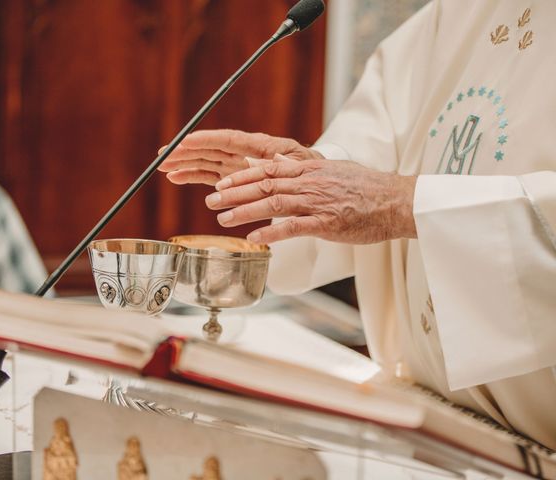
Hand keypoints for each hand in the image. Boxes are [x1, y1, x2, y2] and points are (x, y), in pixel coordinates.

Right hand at [158, 129, 321, 185]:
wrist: (309, 180)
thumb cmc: (306, 167)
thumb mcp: (298, 164)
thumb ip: (282, 163)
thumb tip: (271, 160)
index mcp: (258, 145)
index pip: (227, 139)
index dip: (205, 139)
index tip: (185, 140)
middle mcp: (242, 153)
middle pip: (209, 149)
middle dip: (185, 152)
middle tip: (163, 155)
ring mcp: (235, 165)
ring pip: (204, 162)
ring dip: (183, 163)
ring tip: (162, 166)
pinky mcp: (231, 178)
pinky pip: (208, 176)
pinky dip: (191, 176)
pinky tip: (175, 177)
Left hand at [204, 157, 417, 243]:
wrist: (395, 200)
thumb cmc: (365, 188)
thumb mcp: (331, 169)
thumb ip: (302, 167)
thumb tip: (276, 160)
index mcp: (309, 170)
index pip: (268, 170)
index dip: (241, 177)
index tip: (221, 183)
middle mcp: (309, 183)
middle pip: (264, 185)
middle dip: (234, 193)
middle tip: (211, 202)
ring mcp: (317, 202)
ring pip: (273, 204)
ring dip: (245, 212)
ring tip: (222, 221)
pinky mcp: (327, 223)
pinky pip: (294, 227)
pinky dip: (272, 232)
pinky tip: (254, 239)